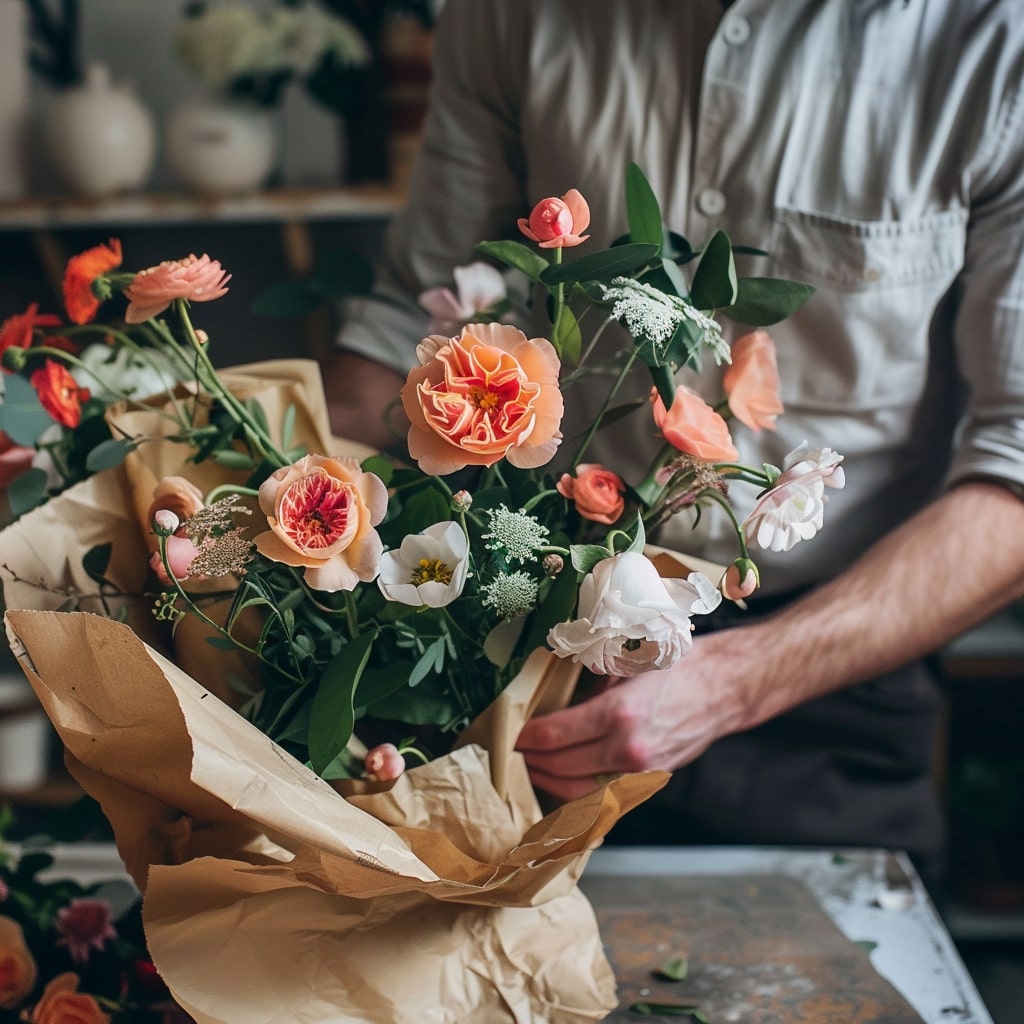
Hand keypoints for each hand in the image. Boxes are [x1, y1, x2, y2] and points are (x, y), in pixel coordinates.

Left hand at [515, 638, 742, 800]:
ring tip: (531, 766)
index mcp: (619, 714)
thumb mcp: (629, 663)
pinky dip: (576, 791)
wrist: (726, 688)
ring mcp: (640, 772)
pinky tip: (561, 780)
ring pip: (578, 790)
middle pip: (560, 767)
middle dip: (530, 760)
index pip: (554, 735)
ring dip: (548, 781)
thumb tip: (552, 699)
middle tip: (511, 751)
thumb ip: (590, 685)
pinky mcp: (649, 781)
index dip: (524, 737)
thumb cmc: (681, 666)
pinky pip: (602, 795)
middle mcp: (628, 749)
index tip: (509, 732)